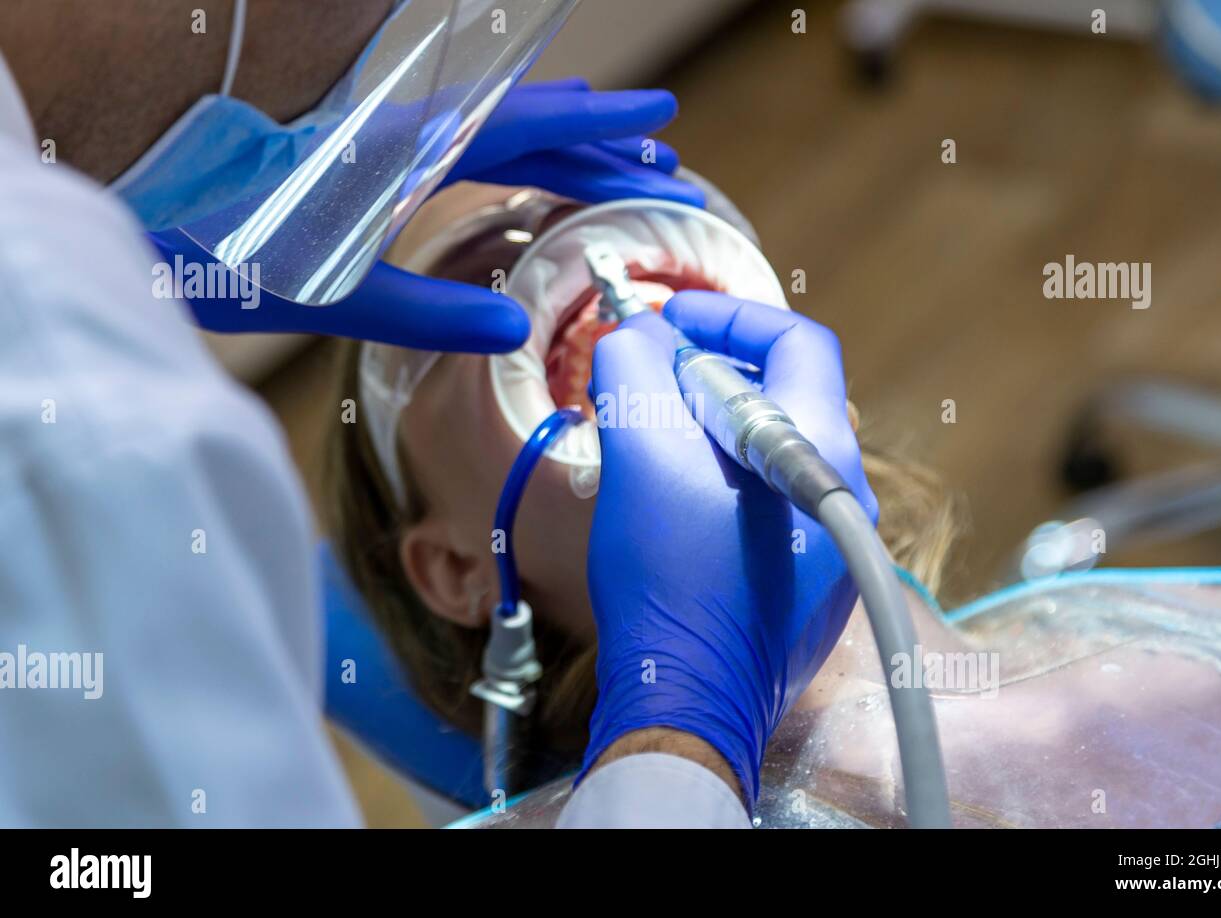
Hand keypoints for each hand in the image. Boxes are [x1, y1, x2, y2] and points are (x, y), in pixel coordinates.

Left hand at [154, 81, 702, 349]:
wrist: (139, 187)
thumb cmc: (223, 239)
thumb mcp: (330, 288)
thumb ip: (424, 310)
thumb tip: (512, 330)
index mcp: (410, 151)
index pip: (528, 124)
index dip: (599, 124)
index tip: (661, 120)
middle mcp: (405, 130)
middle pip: (524, 121)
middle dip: (596, 141)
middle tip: (657, 165)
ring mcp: (384, 136)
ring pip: (493, 126)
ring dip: (557, 144)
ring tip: (611, 166)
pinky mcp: (361, 152)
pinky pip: (458, 139)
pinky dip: (507, 153)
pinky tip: (517, 177)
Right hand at [581, 293, 876, 806]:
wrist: (687, 704)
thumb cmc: (671, 579)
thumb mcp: (640, 454)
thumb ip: (635, 368)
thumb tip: (634, 334)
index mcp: (820, 450)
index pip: (794, 341)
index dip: (728, 317)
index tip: (667, 324)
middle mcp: (844, 494)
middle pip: (779, 397)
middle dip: (703, 379)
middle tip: (642, 388)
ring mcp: (832, 546)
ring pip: (766, 455)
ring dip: (704, 434)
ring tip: (643, 447)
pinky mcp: (810, 588)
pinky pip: (767, 507)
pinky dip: (718, 485)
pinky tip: (668, 508)